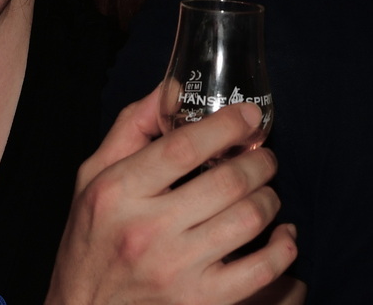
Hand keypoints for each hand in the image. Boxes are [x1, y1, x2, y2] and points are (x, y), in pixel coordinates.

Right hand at [46, 89, 298, 304]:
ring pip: (249, 219)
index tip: (249, 117)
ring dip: (271, 198)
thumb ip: (131, 128)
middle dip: (259, 161)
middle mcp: (145, 230)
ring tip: (266, 193)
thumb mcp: (92, 178)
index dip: (227, 125)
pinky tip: (281, 236)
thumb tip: (172, 89)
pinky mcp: (199, 303)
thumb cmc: (90, 243)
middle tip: (263, 158)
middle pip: (228, 180)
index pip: (184, 146)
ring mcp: (175, 271)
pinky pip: (261, 271)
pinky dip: (282, 248)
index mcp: (118, 192)